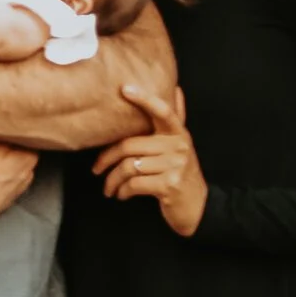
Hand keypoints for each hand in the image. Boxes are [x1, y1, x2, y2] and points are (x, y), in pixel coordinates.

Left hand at [93, 81, 207, 237]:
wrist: (199, 207)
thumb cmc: (181, 175)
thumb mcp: (180, 147)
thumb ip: (175, 122)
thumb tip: (176, 90)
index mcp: (179, 134)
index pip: (162, 110)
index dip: (144, 99)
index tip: (124, 89)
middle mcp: (178, 146)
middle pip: (130, 144)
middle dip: (106, 158)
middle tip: (96, 169)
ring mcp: (175, 165)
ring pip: (129, 166)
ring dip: (113, 180)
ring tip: (109, 187)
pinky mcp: (170, 185)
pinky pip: (135, 184)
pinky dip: (123, 191)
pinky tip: (121, 194)